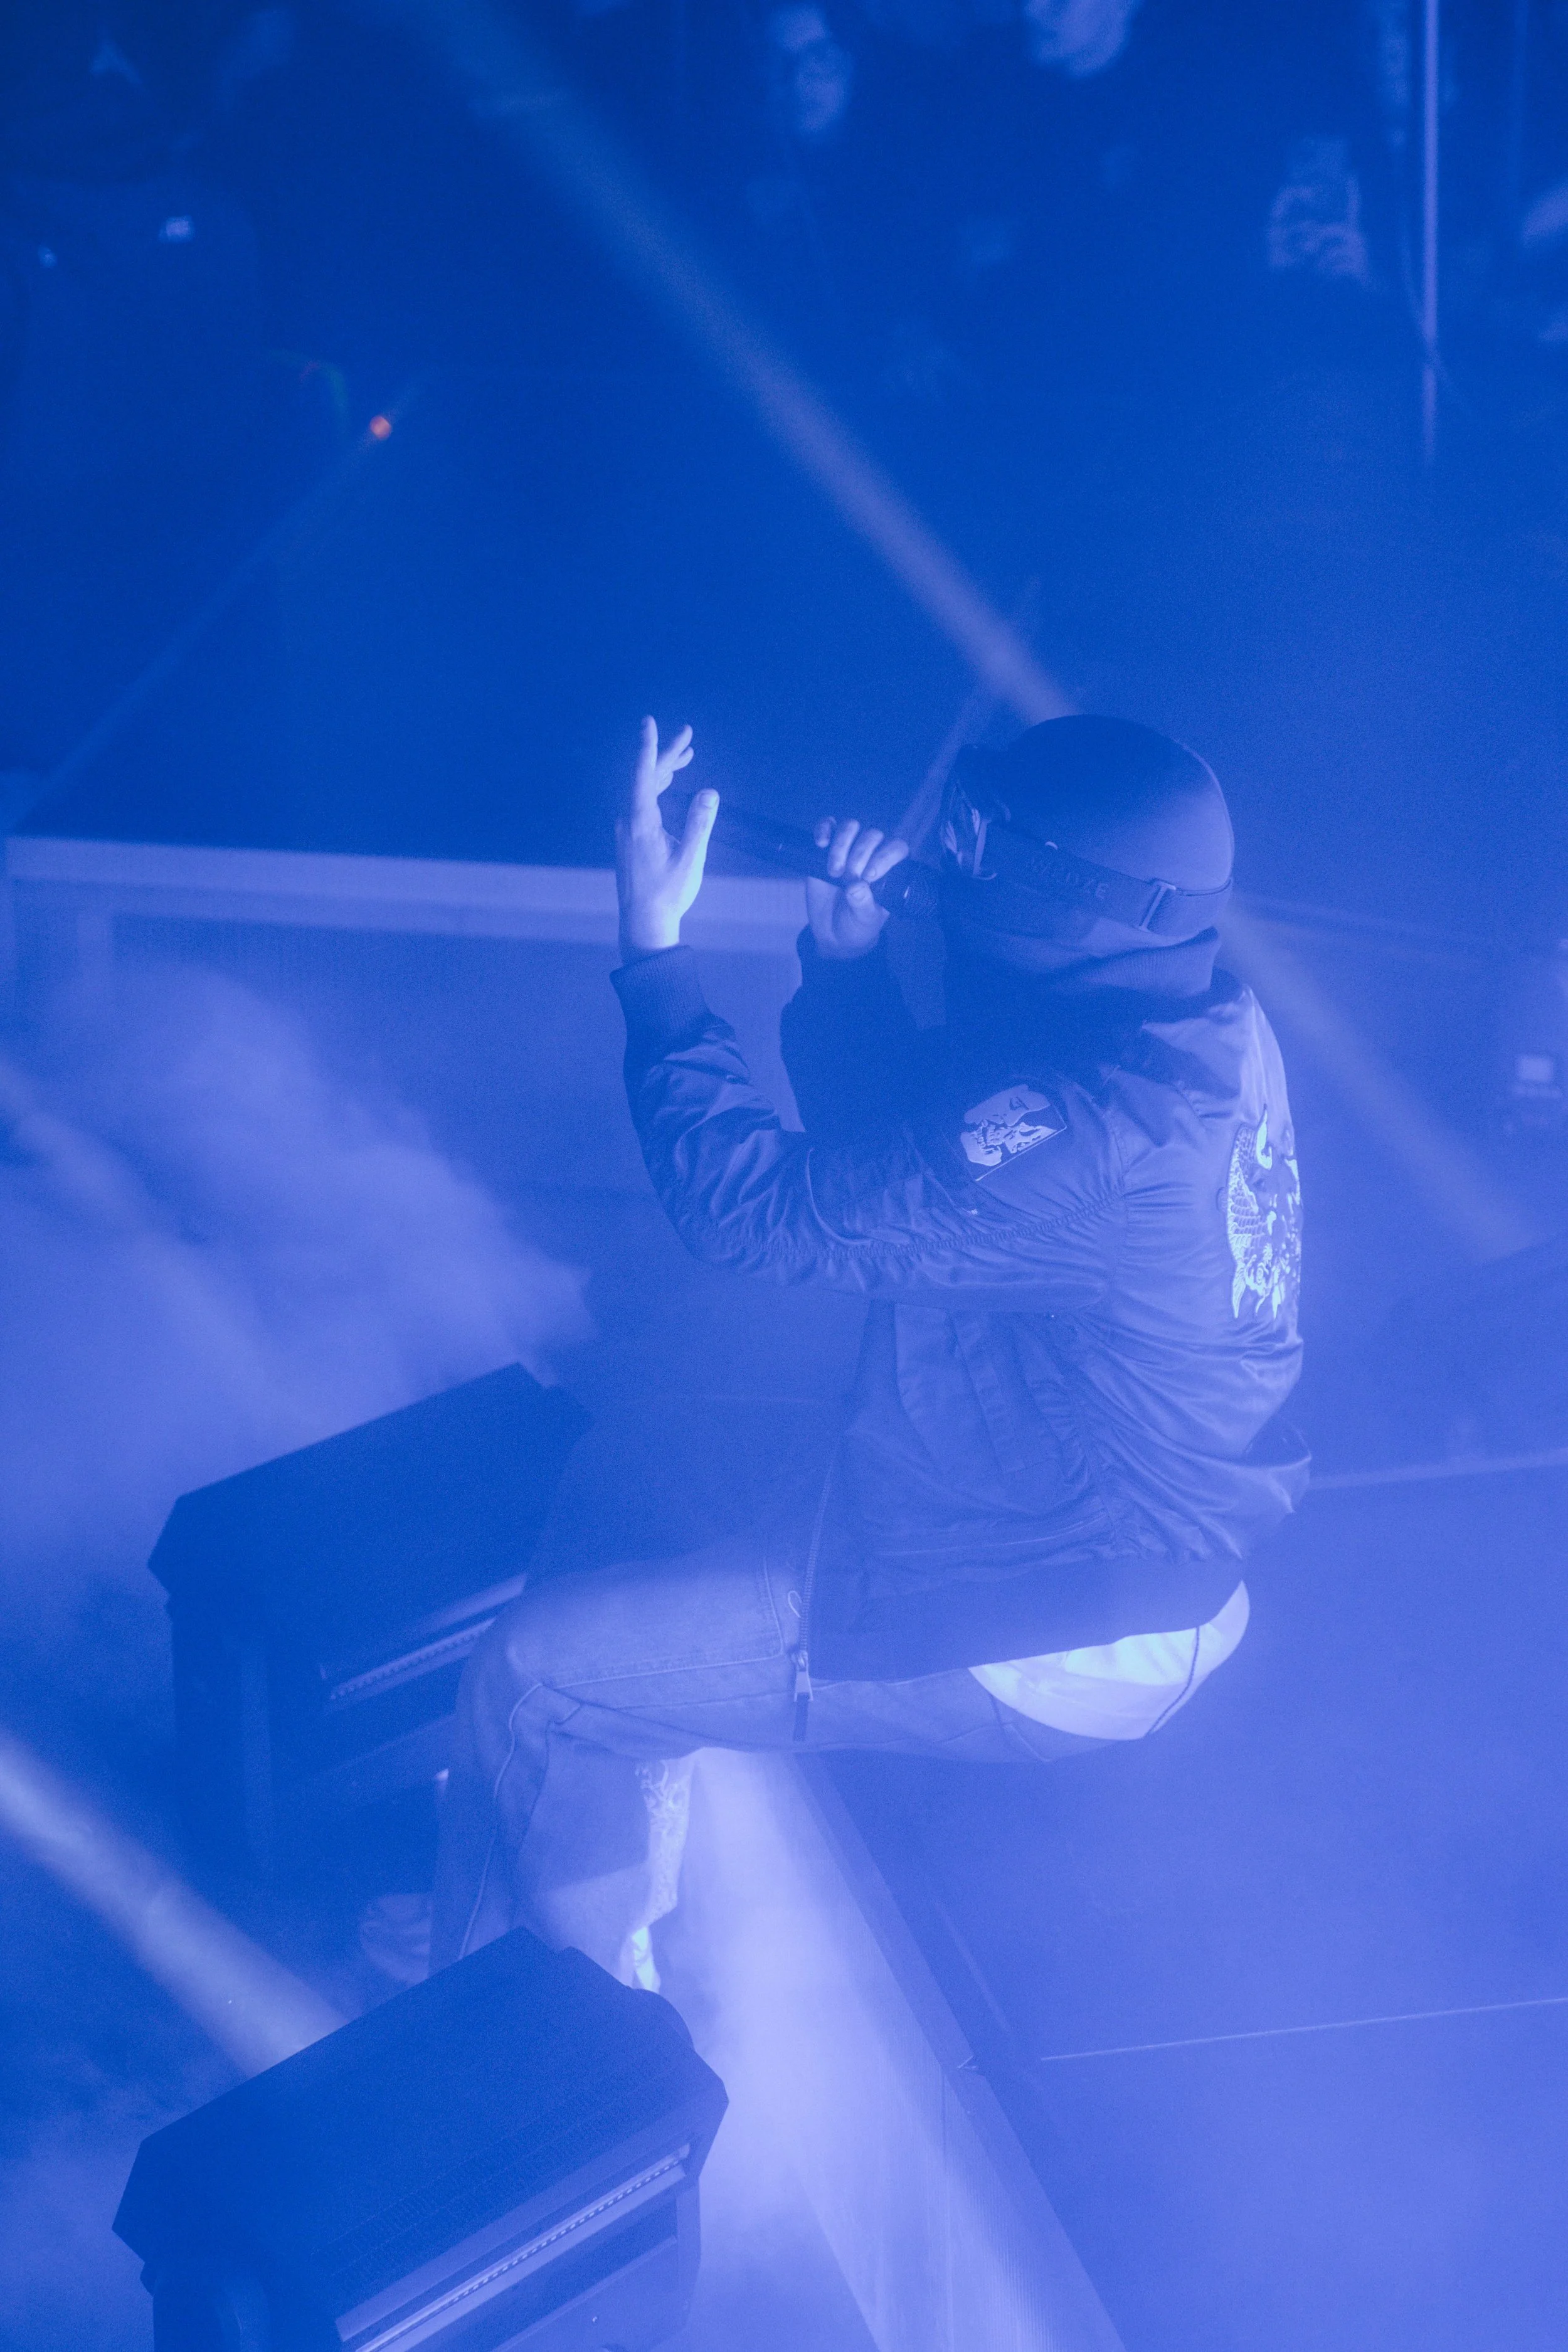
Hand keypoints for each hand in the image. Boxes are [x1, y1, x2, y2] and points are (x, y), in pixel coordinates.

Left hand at [615, 718, 715, 959]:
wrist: (644, 923)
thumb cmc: (667, 894)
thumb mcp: (690, 859)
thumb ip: (700, 824)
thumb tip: (709, 792)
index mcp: (641, 822)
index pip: (644, 775)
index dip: (649, 747)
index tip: (649, 722)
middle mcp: (629, 821)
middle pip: (646, 778)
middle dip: (667, 755)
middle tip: (687, 734)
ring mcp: (628, 829)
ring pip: (644, 790)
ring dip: (664, 771)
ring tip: (687, 756)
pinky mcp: (631, 838)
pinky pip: (643, 803)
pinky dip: (658, 789)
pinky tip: (671, 787)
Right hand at [806, 817, 909, 960]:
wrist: (832, 932)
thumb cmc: (857, 925)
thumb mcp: (864, 920)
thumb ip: (863, 905)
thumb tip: (855, 886)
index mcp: (890, 870)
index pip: (897, 847)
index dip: (885, 855)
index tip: (869, 876)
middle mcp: (872, 854)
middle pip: (872, 834)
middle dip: (859, 855)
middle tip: (848, 879)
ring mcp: (848, 849)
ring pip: (851, 826)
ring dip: (841, 845)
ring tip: (834, 871)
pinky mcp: (826, 849)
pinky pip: (827, 825)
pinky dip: (824, 829)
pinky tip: (821, 845)